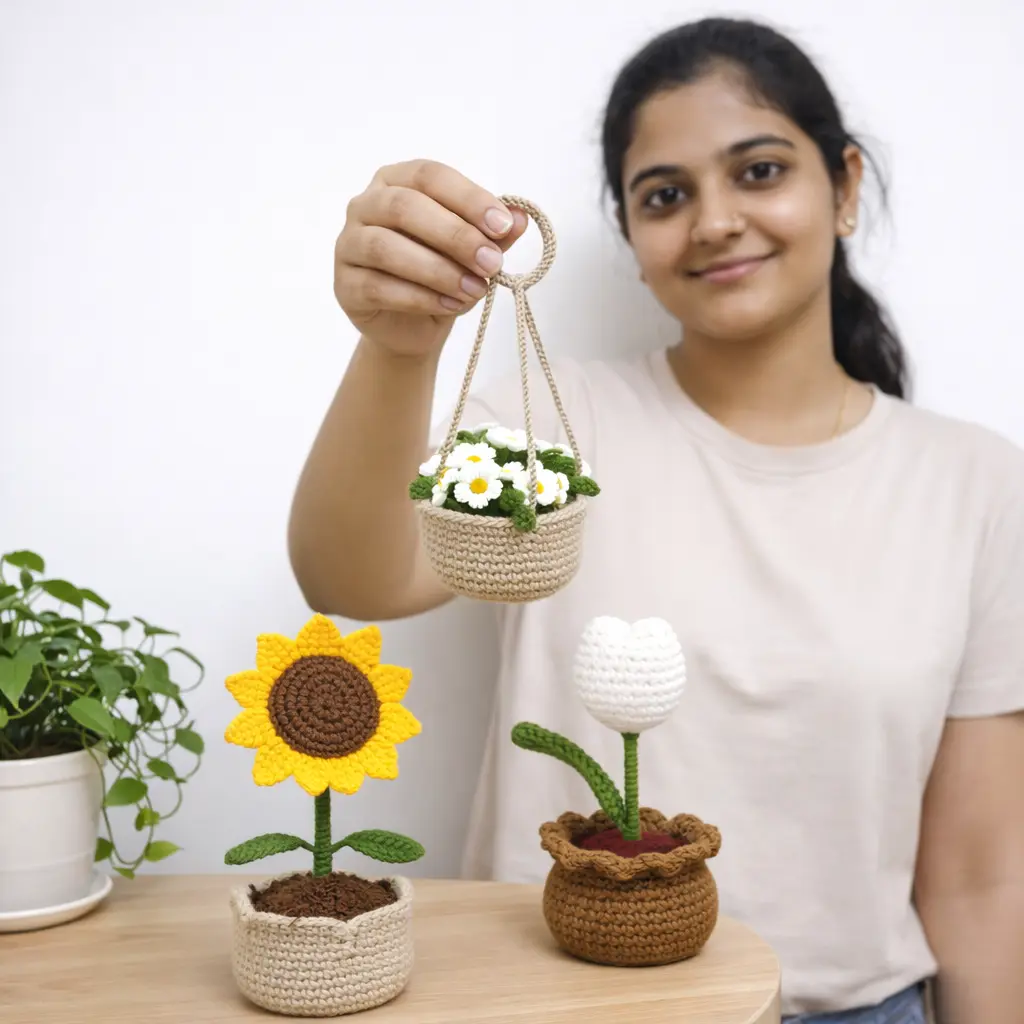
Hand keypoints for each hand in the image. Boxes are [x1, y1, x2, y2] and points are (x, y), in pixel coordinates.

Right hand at [334, 159, 528, 355]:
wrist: (411, 326)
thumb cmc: (441, 275)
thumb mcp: (473, 252)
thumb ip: (493, 233)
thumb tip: (521, 217)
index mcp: (397, 181)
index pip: (430, 176)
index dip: (468, 198)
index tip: (503, 226)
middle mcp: (366, 204)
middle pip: (405, 207)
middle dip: (455, 236)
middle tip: (492, 264)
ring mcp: (348, 244)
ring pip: (386, 248)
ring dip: (438, 270)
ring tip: (474, 290)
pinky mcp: (344, 284)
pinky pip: (378, 286)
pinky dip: (420, 298)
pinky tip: (450, 306)